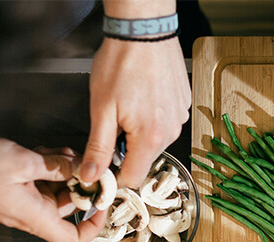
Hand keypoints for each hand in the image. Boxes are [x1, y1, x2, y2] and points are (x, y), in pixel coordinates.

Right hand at [0, 137, 105, 241]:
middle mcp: (32, 214)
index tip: (103, 205)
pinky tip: (46, 153)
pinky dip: (48, 167)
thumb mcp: (23, 162)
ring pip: (57, 189)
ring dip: (64, 171)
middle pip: (70, 207)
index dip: (94, 227)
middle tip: (84, 163)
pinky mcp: (15, 189)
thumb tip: (82, 169)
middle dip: (80, 184)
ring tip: (61, 153)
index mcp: (36, 217)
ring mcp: (23, 202)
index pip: (74, 241)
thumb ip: (57, 166)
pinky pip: (41, 182)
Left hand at [82, 37, 189, 188]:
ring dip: (139, 133)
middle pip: (144, 159)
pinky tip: (142, 97)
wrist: (143, 32)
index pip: (133, 178)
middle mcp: (171, 132)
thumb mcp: (102, 109)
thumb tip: (91, 176)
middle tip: (111, 124)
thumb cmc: (121, 64)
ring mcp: (180, 118)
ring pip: (155, 141)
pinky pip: (165, 123)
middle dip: (126, 150)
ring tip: (128, 105)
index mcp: (150, 138)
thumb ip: (98, 148)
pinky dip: (152, 118)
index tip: (101, 166)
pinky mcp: (182, 105)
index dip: (114, 176)